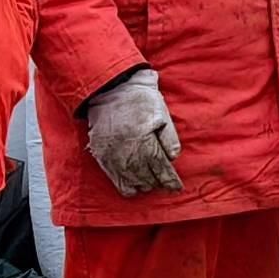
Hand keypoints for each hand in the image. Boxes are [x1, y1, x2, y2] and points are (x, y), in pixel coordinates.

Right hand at [82, 69, 184, 194]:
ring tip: (151, 183)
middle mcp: (127, 153)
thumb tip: (173, 158)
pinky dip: (128, 187)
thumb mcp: (162, 114)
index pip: (161, 169)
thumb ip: (170, 138)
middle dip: (158, 183)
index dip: (170, 181)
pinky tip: (135, 185)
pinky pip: (116, 181)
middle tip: (165, 183)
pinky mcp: (101, 156)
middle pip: (147, 178)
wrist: (110, 90)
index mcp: (144, 142)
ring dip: (144, 185)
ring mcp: (113, 157)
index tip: (177, 187)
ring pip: (132, 182)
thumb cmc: (140, 100)